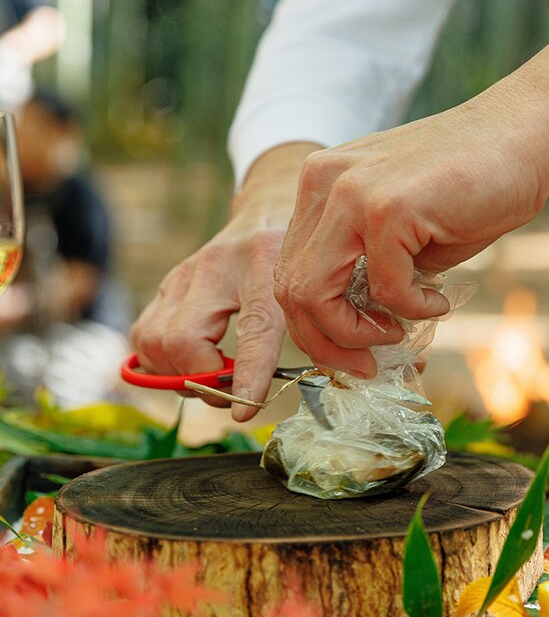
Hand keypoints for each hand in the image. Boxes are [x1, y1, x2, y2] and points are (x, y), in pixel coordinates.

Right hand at [131, 142, 318, 421]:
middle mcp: (217, 266)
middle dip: (202, 379)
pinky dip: (161, 362)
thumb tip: (337, 379)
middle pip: (181, 340)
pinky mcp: (169, 283)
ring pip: (154, 340)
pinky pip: (144, 335)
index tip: (244, 409)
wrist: (271, 206)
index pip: (254, 331)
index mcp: (266, 265)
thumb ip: (317, 333)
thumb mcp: (315, 284)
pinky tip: (192, 363)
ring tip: (212, 376)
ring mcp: (185, 273)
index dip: (247, 377)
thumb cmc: (299, 254)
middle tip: (229, 391)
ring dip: (178, 374)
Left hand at [274, 0, 548, 377]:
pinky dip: (413, 309)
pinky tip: (439, 299)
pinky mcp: (389, 208)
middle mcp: (323, 184)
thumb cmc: (471, 184)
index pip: (288, 272)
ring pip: (315, 294)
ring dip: (355, 333)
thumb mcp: (400, 230)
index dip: (312, 327)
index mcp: (319, 188)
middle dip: (325, 342)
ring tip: (397, 333)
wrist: (524, 134)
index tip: (350, 354)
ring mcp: (351, 192)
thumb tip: (353, 331)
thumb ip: (365, 269)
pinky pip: (384, 289)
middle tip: (365, 364)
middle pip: (290, 289)